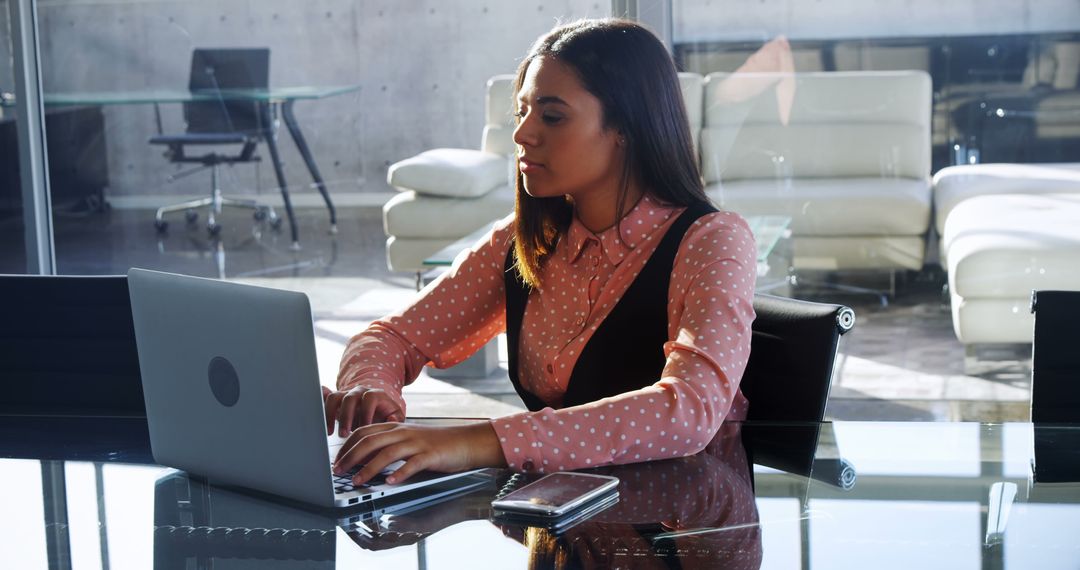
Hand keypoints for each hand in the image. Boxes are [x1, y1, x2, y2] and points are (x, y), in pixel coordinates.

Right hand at [322, 385, 403, 436]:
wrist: (376, 408)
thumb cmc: (386, 415)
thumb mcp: (394, 416)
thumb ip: (395, 419)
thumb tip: (391, 420)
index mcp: (375, 395)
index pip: (369, 399)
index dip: (366, 412)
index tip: (364, 428)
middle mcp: (359, 392)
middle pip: (349, 398)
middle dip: (346, 417)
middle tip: (344, 434)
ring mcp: (346, 395)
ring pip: (335, 398)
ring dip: (330, 415)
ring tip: (330, 433)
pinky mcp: (336, 400)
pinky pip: (325, 397)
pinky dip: (319, 404)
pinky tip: (315, 417)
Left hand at [332, 422, 505, 485]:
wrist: (465, 442)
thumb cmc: (435, 443)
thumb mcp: (408, 440)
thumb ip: (388, 445)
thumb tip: (363, 458)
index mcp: (396, 427)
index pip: (364, 432)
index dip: (347, 446)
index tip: (336, 461)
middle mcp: (404, 432)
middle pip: (371, 441)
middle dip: (351, 457)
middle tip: (338, 472)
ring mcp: (418, 443)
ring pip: (388, 453)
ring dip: (369, 468)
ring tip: (357, 481)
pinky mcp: (431, 455)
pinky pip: (413, 463)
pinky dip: (399, 473)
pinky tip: (390, 482)